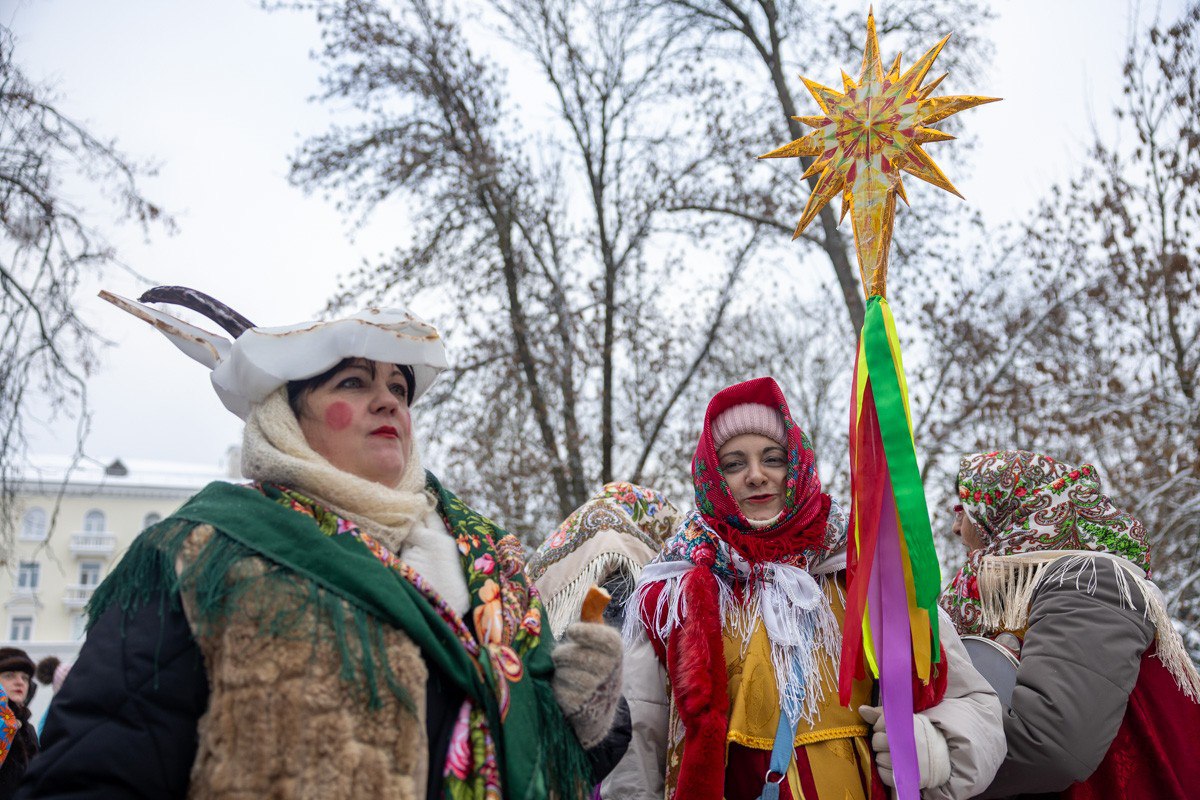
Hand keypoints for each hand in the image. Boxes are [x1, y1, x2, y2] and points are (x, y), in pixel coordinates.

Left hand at [552, 622, 622, 747]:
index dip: (586, 632)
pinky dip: (558, 687)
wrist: (598, 709)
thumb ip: (594, 619)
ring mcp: (597, 691)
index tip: (572, 631)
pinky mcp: (581, 707)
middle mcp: (611, 672)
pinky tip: (567, 690)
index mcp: (616, 652)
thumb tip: (596, 589)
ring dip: (560, 672)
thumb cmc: (596, 667)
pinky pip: (559, 689)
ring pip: (563, 672)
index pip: (604, 638)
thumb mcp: (601, 643)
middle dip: (563, 654)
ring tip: (569, 675)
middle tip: (564, 657)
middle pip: (573, 655)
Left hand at [858, 705, 950, 789]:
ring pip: (878, 758)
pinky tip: (894, 765)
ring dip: (882, 756)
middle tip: (891, 742)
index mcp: (907, 725)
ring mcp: (905, 761)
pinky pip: (882, 773)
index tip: (889, 728)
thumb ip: (881, 714)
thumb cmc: (918, 735)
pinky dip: (884, 770)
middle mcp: (906, 742)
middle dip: (880, 741)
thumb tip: (861, 709)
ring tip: (894, 754)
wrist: (940, 757)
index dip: (881, 726)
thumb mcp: (904, 720)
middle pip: (876, 741)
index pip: (880, 723)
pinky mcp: (905, 776)